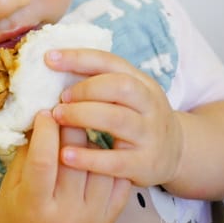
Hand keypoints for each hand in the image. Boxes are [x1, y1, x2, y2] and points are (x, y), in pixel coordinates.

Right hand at [0, 110, 130, 222]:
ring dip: (93, 143)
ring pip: (101, 166)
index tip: (45, 112)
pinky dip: (110, 161)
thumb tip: (47, 113)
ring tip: (81, 136)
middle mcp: (66, 216)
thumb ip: (29, 150)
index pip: (44, 160)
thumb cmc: (17, 209)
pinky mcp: (109, 220)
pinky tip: (99, 152)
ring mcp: (92, 220)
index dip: (45, 131)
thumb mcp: (12, 181)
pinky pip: (119, 181)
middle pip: (77, 159)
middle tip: (68, 112)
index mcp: (34, 206)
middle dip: (71, 128)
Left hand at [46, 48, 183, 186]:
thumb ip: (99, 83)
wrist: (174, 155)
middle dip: (85, 89)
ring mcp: (150, 135)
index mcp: (142, 82)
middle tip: (60, 99)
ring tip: (58, 118)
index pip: (111, 62)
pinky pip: (115, 160)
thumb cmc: (137, 120)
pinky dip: (88, 157)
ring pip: (117, 119)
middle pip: (120, 86)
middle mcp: (150, 105)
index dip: (79, 58)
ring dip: (82, 115)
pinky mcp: (145, 164)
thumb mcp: (127, 97)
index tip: (49, 58)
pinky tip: (65, 155)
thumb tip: (54, 66)